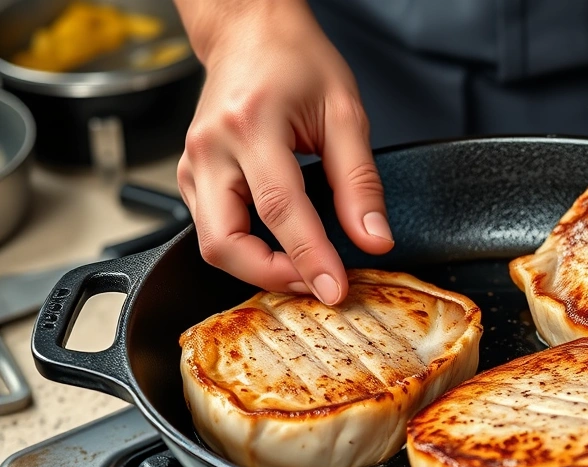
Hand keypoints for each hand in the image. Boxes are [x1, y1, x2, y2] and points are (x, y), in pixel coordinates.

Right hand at [174, 0, 392, 304]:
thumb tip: (373, 238)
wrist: (251, 31)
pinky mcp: (189, 175)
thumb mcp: (345, 113)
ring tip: (305, 267)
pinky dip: (246, 249)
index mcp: (251, 125)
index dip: (310, 258)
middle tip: (318, 283)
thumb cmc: (296, 61)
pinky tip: (280, 247)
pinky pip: (211, 228)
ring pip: (211, 243)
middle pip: (225, 242)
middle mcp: (210, 148)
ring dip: (257, 268)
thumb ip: (360, 182)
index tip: (335, 288)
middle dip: (271, 276)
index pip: (280, 209)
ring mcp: (191, 163)